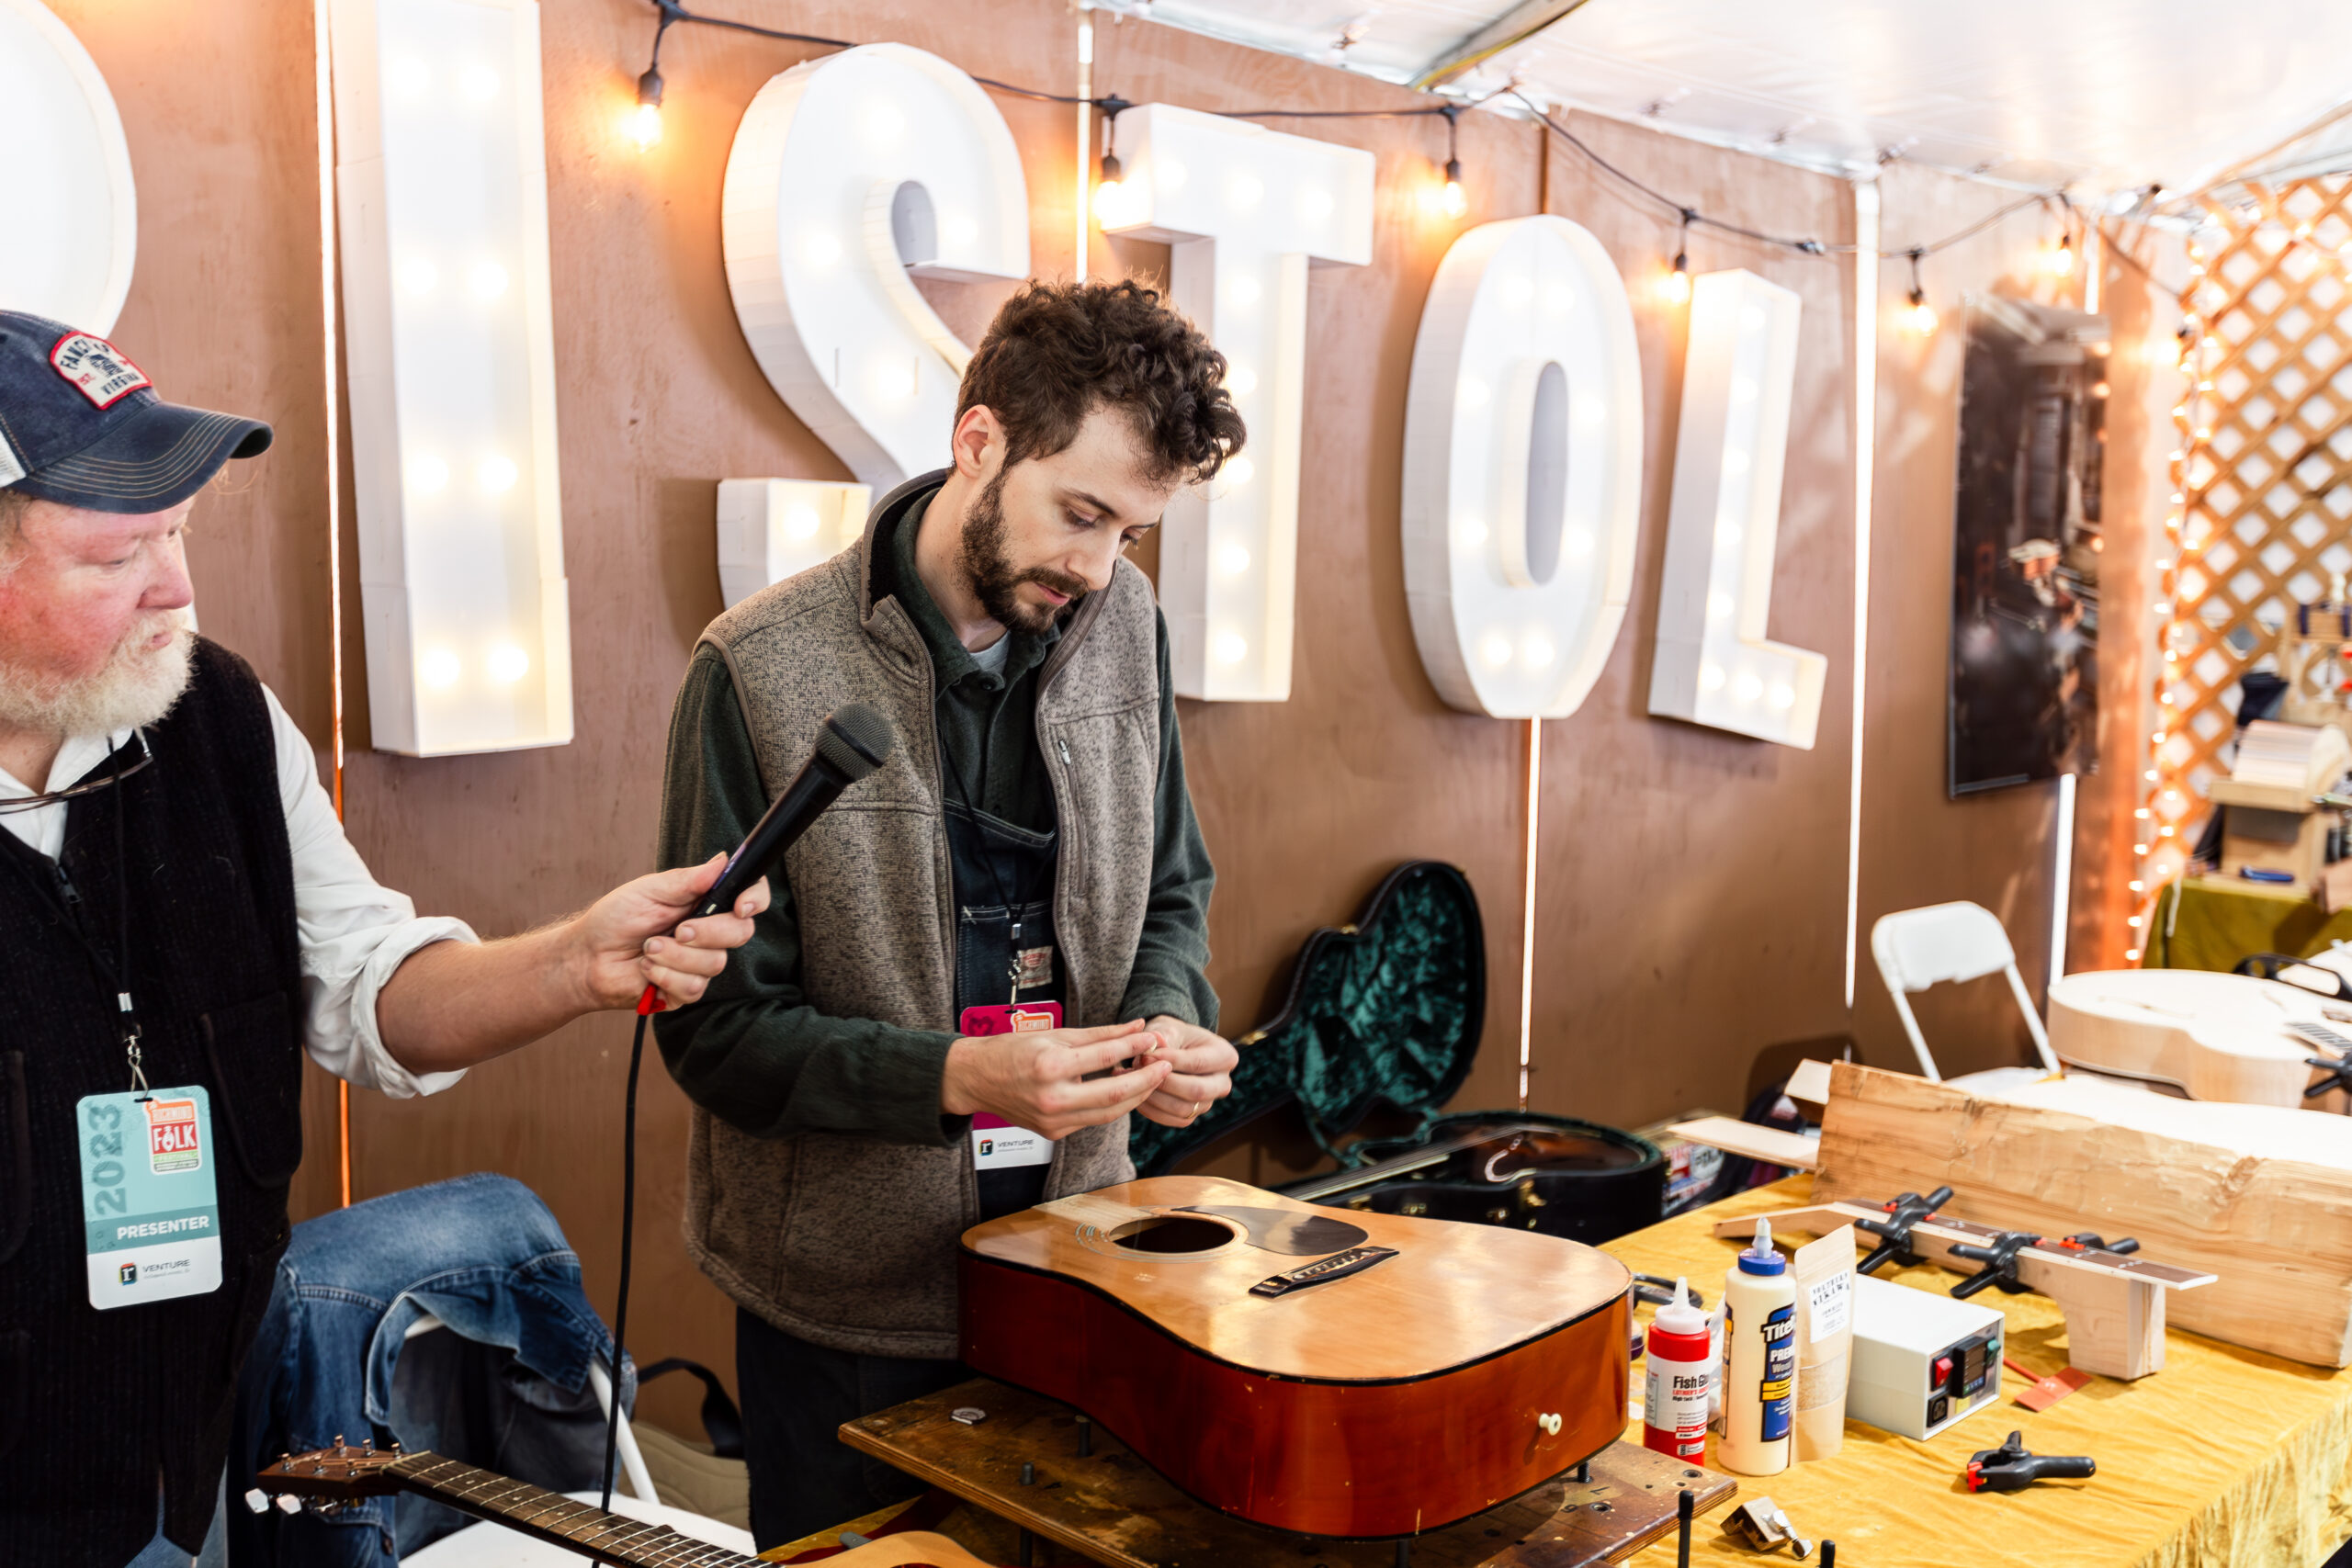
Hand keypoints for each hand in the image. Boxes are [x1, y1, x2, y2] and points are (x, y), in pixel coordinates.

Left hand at [570, 851, 771, 1010]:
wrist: (588, 956)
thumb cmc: (616, 919)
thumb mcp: (650, 890)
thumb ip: (690, 880)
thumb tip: (723, 860)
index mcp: (705, 903)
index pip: (749, 897)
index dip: (755, 900)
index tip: (741, 906)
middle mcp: (709, 933)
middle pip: (740, 933)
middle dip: (708, 932)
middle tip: (678, 930)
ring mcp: (699, 963)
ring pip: (714, 963)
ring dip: (675, 956)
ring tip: (648, 948)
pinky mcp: (686, 990)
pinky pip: (694, 987)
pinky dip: (665, 975)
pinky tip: (647, 968)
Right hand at [941, 1019, 1173, 1139]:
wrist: (975, 1080)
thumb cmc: (1012, 1050)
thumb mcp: (1056, 1034)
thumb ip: (1101, 1034)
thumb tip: (1138, 1026)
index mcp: (1050, 1067)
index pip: (1105, 1057)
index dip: (1134, 1047)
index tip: (1153, 1037)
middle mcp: (1052, 1099)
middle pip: (1115, 1094)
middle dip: (1146, 1080)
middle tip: (1166, 1065)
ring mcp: (1053, 1121)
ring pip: (1109, 1113)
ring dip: (1135, 1096)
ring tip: (1152, 1079)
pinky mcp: (1053, 1133)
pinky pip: (1092, 1119)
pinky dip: (1112, 1106)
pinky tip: (1125, 1092)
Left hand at [1135, 1015, 1237, 1128]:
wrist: (1170, 1049)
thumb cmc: (1172, 1035)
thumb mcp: (1169, 1028)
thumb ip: (1164, 1035)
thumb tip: (1156, 1041)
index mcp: (1226, 1056)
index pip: (1198, 1063)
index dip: (1170, 1061)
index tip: (1145, 1056)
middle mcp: (1222, 1083)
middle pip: (1196, 1091)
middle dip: (1164, 1083)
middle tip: (1137, 1070)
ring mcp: (1208, 1102)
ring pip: (1183, 1109)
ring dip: (1155, 1097)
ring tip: (1133, 1081)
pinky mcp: (1192, 1115)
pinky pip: (1172, 1119)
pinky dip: (1152, 1110)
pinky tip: (1136, 1094)